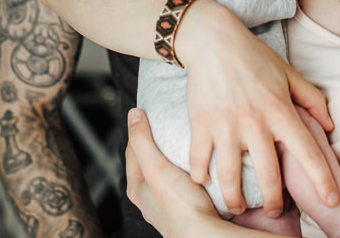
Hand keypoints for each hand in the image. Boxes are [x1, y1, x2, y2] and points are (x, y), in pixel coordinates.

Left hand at [126, 108, 219, 236]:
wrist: (206, 234)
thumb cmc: (179, 207)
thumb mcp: (155, 168)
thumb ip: (143, 142)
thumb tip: (133, 115)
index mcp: (137, 188)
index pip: (133, 151)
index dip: (139, 130)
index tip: (147, 114)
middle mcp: (151, 197)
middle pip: (151, 162)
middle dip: (158, 143)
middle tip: (169, 125)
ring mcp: (171, 202)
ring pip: (169, 173)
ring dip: (177, 158)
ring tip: (187, 142)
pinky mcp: (190, 205)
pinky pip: (187, 182)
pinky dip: (191, 170)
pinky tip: (201, 164)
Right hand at [178, 4, 339, 218]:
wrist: (213, 40)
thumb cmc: (254, 56)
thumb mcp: (289, 74)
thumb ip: (312, 100)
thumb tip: (330, 126)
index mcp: (281, 111)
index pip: (308, 153)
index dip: (322, 181)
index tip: (331, 201)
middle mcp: (255, 123)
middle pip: (269, 177)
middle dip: (274, 203)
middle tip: (274, 212)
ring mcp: (226, 126)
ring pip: (231, 178)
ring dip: (235, 199)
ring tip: (238, 207)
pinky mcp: (201, 125)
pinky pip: (199, 162)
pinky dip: (201, 177)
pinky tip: (206, 182)